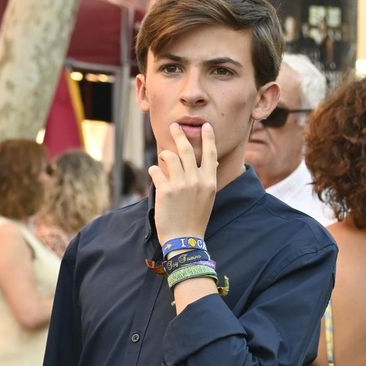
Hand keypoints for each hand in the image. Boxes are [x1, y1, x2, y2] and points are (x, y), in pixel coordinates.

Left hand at [149, 121, 218, 244]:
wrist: (184, 240)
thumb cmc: (195, 219)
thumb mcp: (207, 198)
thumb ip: (205, 180)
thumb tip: (209, 164)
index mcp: (209, 181)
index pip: (211, 154)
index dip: (208, 138)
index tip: (206, 126)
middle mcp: (197, 180)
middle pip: (187, 150)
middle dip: (179, 135)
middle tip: (173, 126)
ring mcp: (181, 184)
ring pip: (169, 157)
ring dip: (164, 156)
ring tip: (163, 158)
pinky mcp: (165, 190)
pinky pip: (156, 171)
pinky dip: (154, 170)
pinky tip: (154, 172)